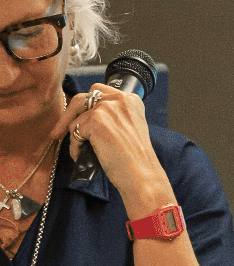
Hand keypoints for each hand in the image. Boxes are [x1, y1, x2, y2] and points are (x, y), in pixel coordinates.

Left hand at [57, 84, 172, 215]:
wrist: (142, 174)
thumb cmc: (136, 158)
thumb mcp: (129, 128)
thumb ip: (114, 116)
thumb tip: (86, 117)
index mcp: (131, 100)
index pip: (99, 91)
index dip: (85, 106)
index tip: (78, 117)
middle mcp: (120, 100)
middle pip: (82, 98)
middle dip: (68, 115)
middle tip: (60, 131)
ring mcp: (107, 109)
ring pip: (76, 118)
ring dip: (74, 135)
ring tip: (80, 151)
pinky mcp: (96, 121)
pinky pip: (74, 131)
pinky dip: (75, 146)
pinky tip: (83, 155)